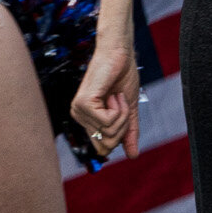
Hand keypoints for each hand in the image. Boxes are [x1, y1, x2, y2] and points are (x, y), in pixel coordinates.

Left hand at [70, 32, 141, 157]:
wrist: (120, 57)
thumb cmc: (121, 79)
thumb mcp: (128, 112)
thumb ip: (129, 133)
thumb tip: (132, 156)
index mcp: (87, 119)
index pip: (104, 147)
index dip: (121, 135)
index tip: (123, 112)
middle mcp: (79, 116)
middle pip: (108, 143)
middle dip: (123, 125)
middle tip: (120, 102)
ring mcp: (79, 110)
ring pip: (110, 133)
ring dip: (122, 114)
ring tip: (116, 96)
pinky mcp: (83, 103)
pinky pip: (108, 122)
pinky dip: (118, 109)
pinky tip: (113, 94)